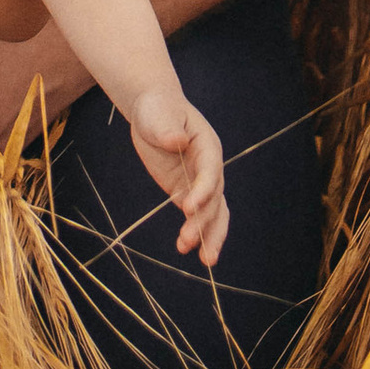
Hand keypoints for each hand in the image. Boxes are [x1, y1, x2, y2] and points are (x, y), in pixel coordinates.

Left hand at [128, 81, 227, 266]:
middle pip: (214, 198)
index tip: (186, 207)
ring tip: (205, 260)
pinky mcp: (187, 192)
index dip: (202, 190)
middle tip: (187, 241)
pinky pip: (198, 215)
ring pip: (214, 213)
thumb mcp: (159, 113)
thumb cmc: (158, 108)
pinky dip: (197, 232)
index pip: (210, 171)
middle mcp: (209, 167)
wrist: (154, 111)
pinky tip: (187, 249)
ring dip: (209, 235)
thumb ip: (167, 128)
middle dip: (203, 221)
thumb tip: (176, 139)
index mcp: (207, 145)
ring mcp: (200, 182)